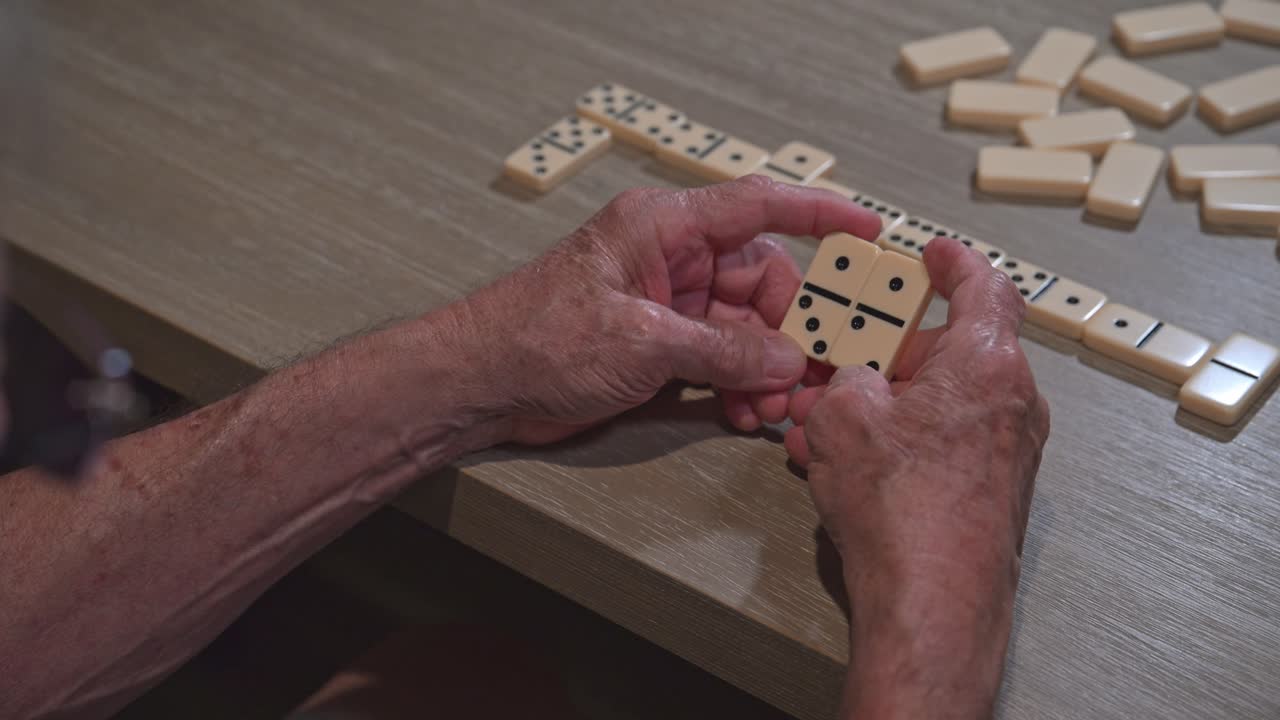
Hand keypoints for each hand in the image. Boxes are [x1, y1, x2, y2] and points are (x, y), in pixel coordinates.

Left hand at [457, 176, 881, 444]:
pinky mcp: (658, 345)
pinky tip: (741, 414)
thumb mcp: (643, 342)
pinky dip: (735, 384)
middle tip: (813, 374)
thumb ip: (722, 351)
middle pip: (761, 282)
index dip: (819, 214)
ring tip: (770, 409)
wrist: (482, 384)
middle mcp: (671, 260)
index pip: (757, 206)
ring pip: (743, 329)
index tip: (869, 229)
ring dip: (764, 369)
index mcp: (664, 229)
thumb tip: (788, 361)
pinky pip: (719, 358)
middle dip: (790, 330)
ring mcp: (666, 305)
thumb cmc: (539, 337)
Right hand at [783, 237, 1049, 718]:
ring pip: (936, 402)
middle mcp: (1011, 403)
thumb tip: (855, 383)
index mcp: (987, 363)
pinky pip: (940, 444)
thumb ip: (846, 378)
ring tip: (825, 423)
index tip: (934, 253)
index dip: (952, 262)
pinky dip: (897, 441)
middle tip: (844, 355)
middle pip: (948, 350)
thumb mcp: (843, 416)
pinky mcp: (989, 490)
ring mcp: (1005, 451)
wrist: (933, 603)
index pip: (982, 286)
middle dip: (886, 352)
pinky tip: (845, 465)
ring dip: (883, 404)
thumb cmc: (906, 513)